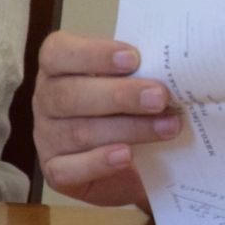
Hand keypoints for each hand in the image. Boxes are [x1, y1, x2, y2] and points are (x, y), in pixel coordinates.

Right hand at [32, 31, 180, 207]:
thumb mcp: (133, 77)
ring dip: (128, 129)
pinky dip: (99, 162)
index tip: (133, 58)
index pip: (58, 53)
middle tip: (160, 97)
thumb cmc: (129, 103)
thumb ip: (142, 66)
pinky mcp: (55, 171)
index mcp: (58, 67)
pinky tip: (126, 156)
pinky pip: (68, 169)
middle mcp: (46, 100)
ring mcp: (47, 138)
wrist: (133, 158)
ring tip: (168, 126)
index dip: (93, 54)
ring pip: (79, 132)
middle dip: (120, 95)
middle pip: (70, 95)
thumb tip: (178, 60)